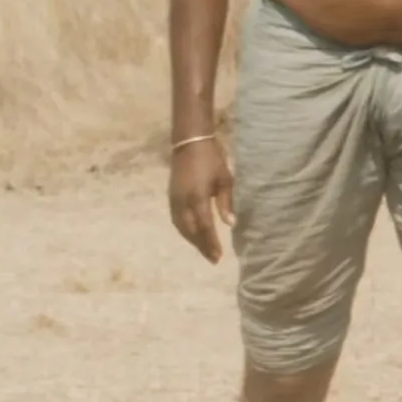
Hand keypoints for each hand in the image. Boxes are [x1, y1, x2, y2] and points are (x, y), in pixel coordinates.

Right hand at [169, 133, 234, 263]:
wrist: (190, 142)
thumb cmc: (212, 159)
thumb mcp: (224, 179)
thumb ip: (226, 203)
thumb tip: (230, 224)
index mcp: (197, 198)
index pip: (205, 227)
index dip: (211, 243)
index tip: (218, 256)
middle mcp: (183, 202)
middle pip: (191, 231)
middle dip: (202, 246)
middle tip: (213, 258)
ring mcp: (174, 200)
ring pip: (181, 227)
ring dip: (192, 240)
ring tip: (204, 250)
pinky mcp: (171, 196)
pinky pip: (176, 220)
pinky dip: (184, 231)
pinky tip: (192, 235)